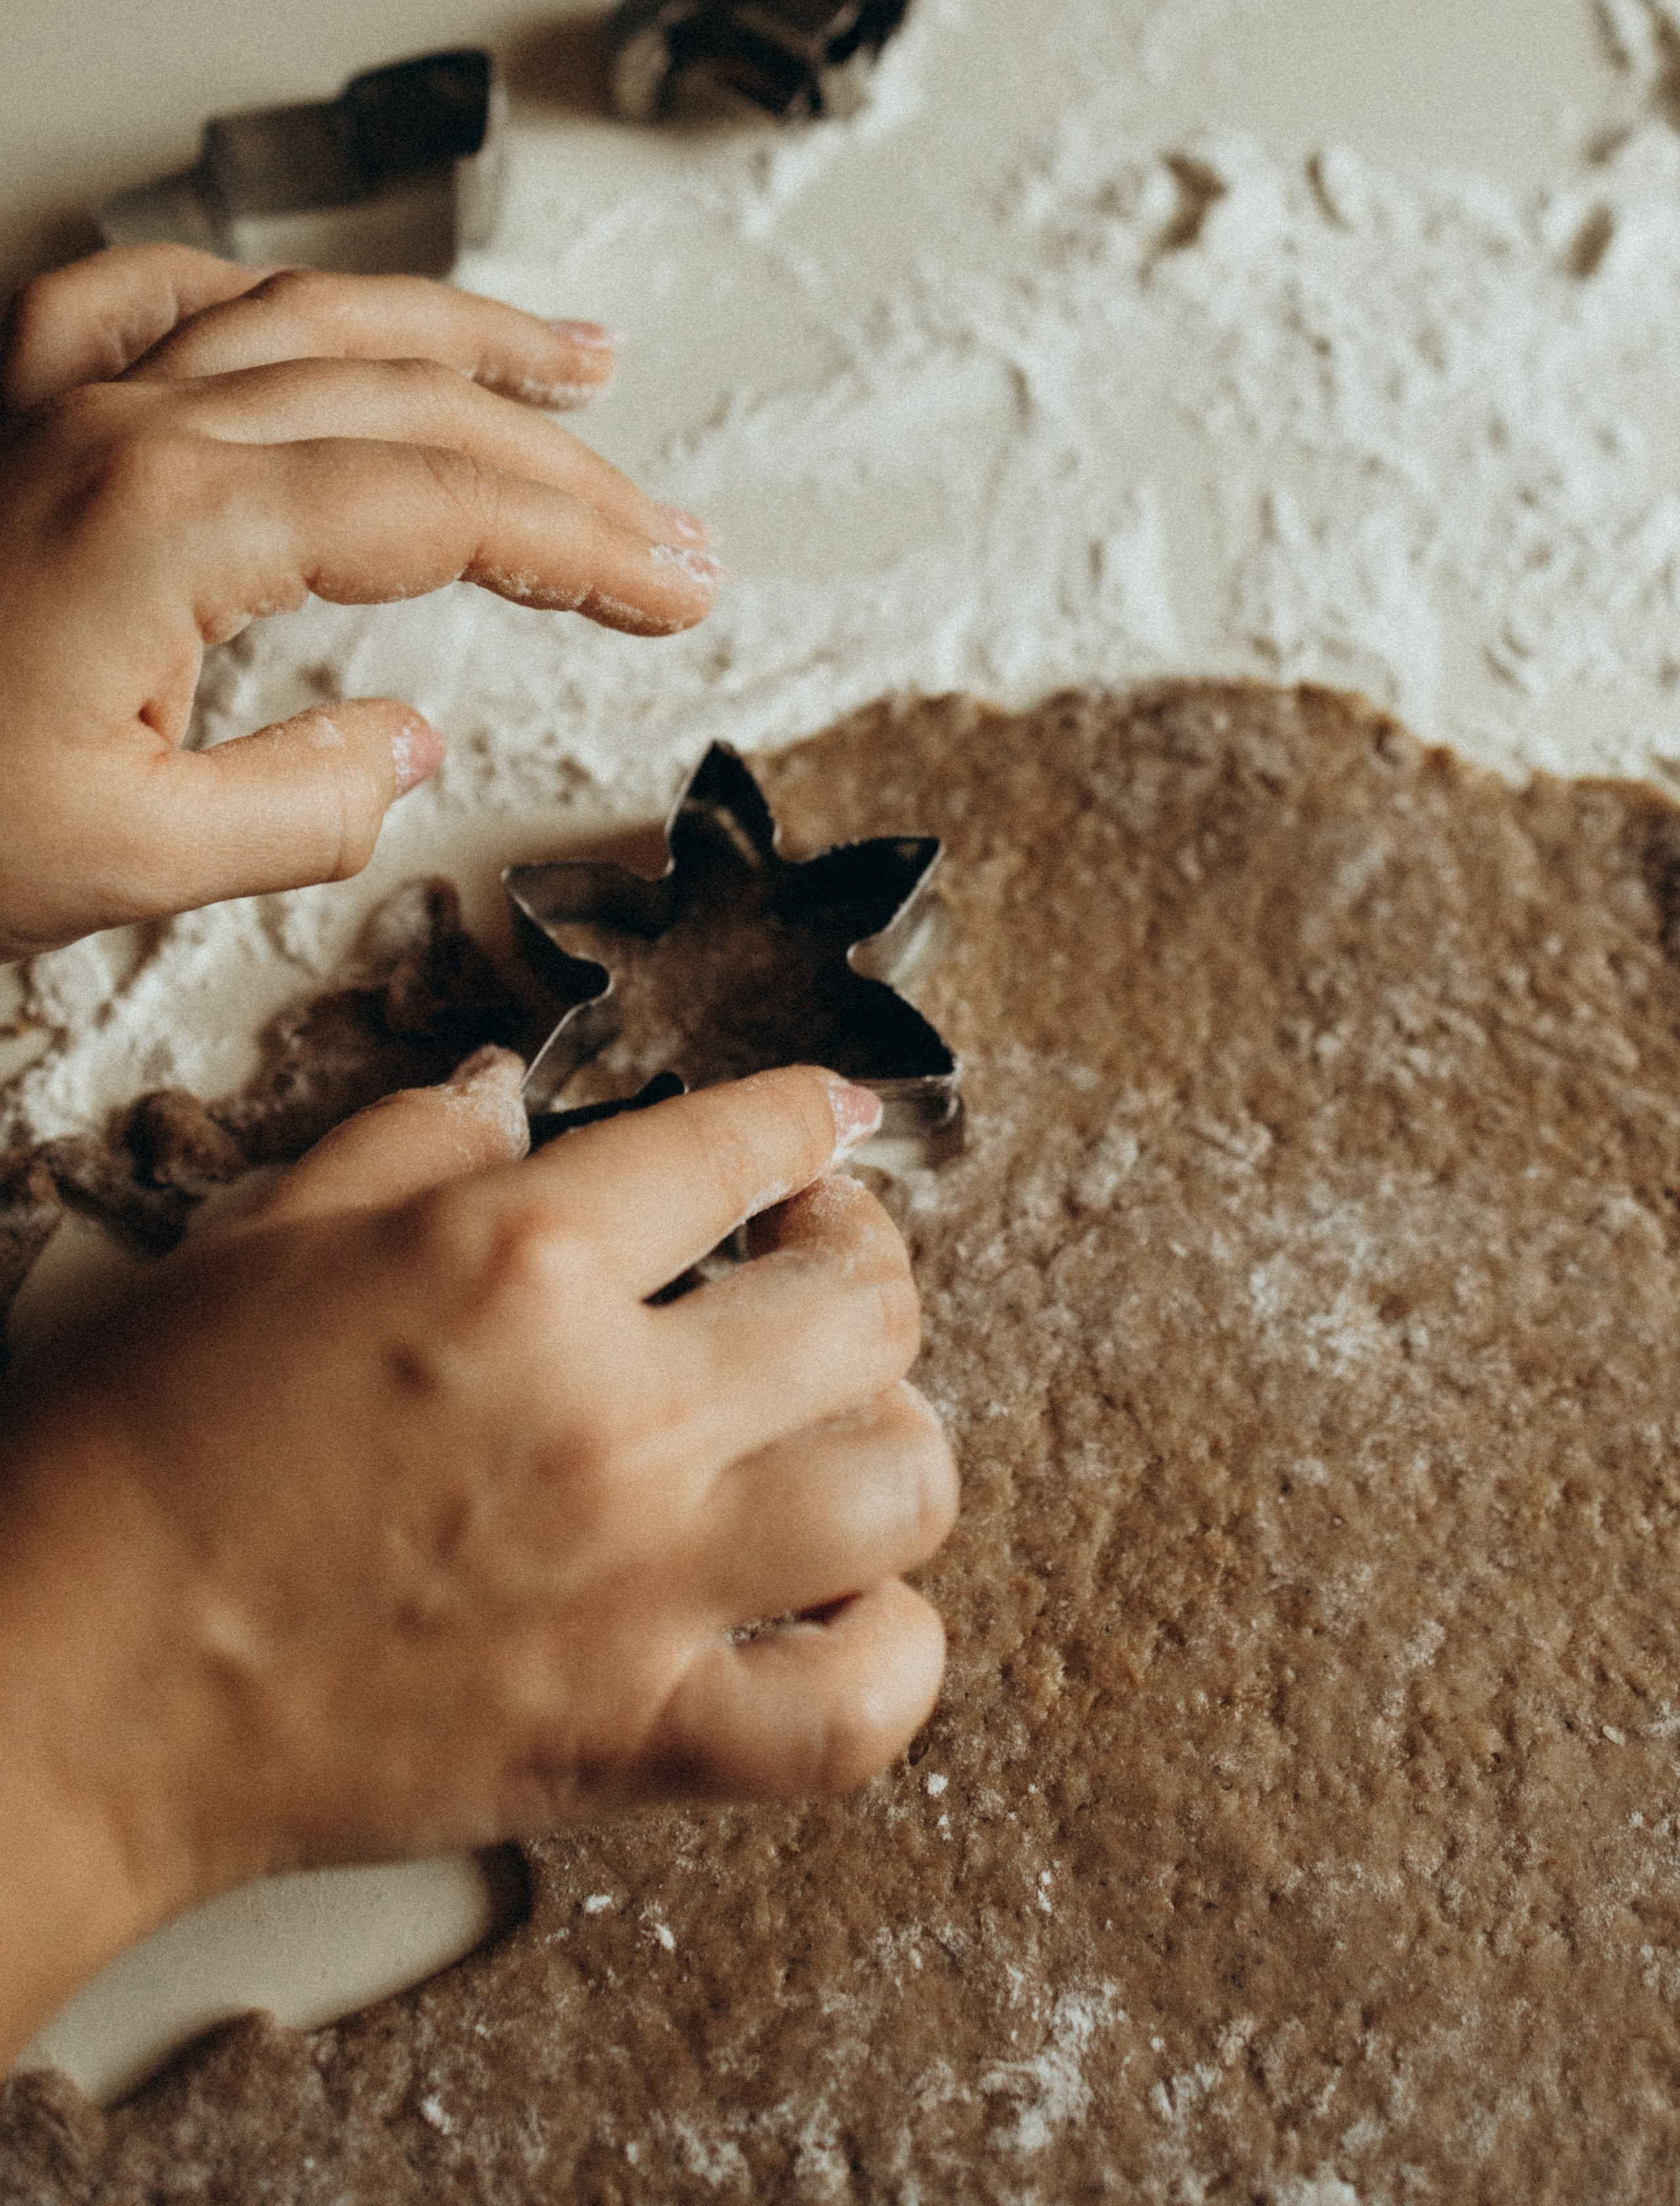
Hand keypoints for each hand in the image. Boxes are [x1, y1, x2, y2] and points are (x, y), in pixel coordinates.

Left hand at [0, 246, 725, 956]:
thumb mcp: (123, 863)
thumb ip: (301, 803)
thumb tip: (408, 748)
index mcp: (169, 523)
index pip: (445, 505)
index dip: (588, 545)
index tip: (680, 589)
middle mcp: (125, 422)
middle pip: (407, 402)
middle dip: (564, 463)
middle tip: (668, 528)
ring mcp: (59, 390)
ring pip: (307, 315)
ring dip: (459, 336)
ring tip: (575, 362)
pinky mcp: (9, 398)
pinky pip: (151, 294)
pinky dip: (261, 297)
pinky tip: (319, 313)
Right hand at [0, 1061, 954, 2061]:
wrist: (70, 1680)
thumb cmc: (145, 1446)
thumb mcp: (267, 1230)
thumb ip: (414, 1139)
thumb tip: (511, 1096)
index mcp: (518, 1261)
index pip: (741, 1144)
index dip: (809, 1115)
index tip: (831, 1119)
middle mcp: (616, 1415)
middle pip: (867, 1304)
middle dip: (863, 1253)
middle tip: (817, 1253)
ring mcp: (644, 1590)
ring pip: (903, 1486)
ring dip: (892, 1435)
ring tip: (834, 1420)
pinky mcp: (637, 1742)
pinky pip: (859, 1712)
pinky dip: (887, 1654)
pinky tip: (843, 1602)